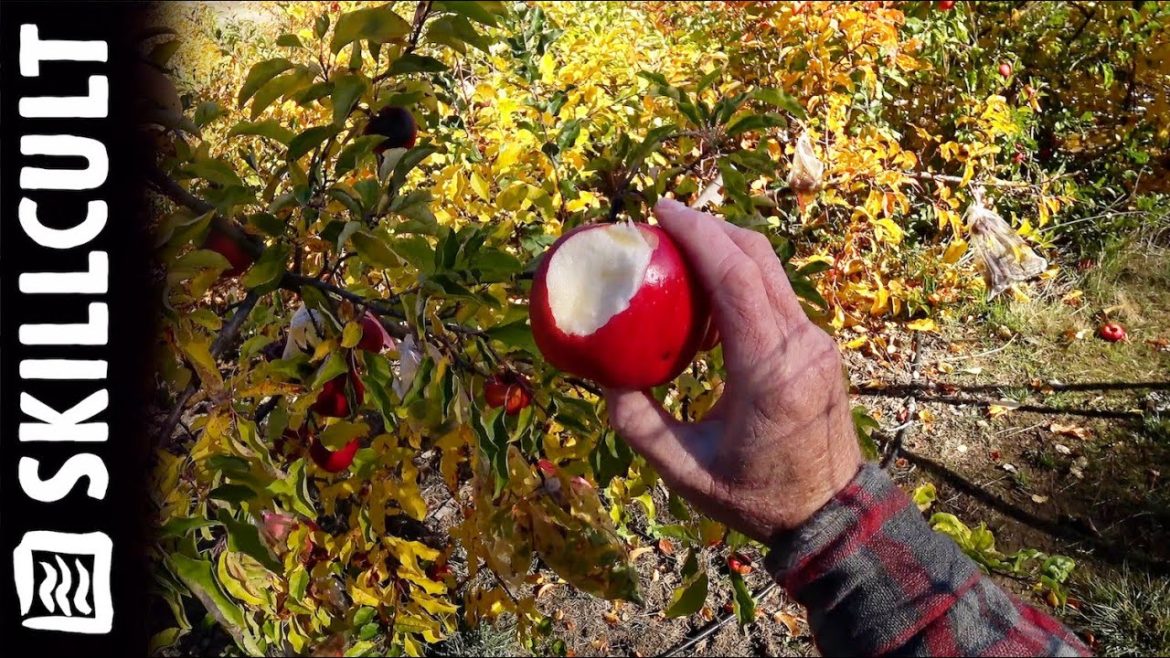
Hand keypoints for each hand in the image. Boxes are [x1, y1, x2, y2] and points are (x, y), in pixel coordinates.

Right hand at [604, 199, 860, 542]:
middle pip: (758, 258)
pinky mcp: (817, 347)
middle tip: (663, 219)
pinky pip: (777, 294)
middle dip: (709, 227)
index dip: (698, 234)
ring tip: (679, 247)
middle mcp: (800, 344)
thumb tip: (606, 381)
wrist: (830, 514)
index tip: (661, 209)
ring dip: (726, 248)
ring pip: (771, 271)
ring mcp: (816, 343)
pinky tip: (707, 289)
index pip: (736, 278)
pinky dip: (741, 276)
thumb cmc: (756, 498)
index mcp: (769, 369)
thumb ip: (639, 425)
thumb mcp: (685, 471)